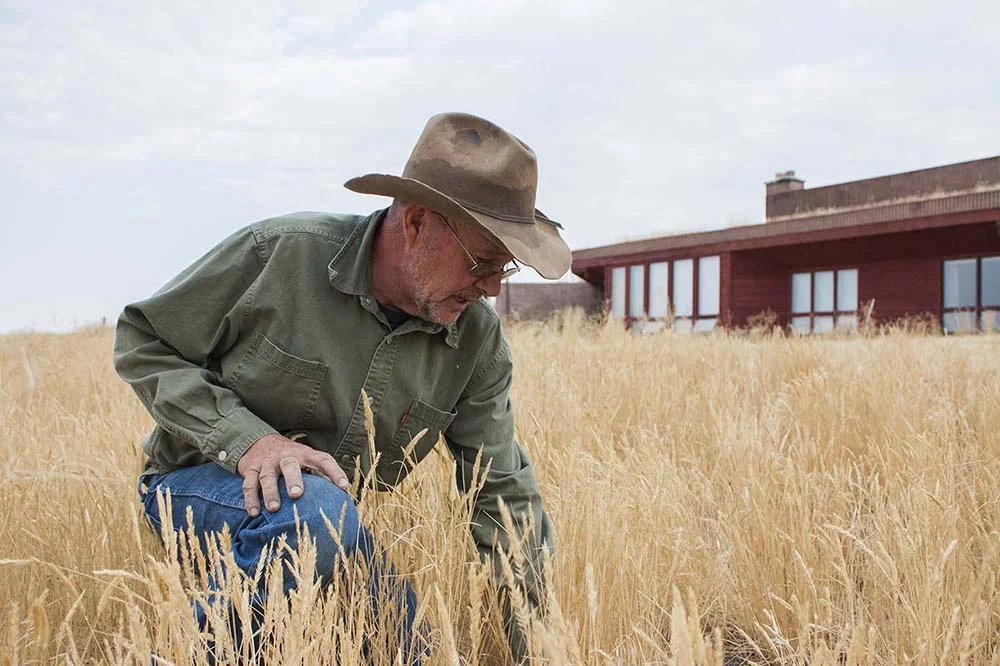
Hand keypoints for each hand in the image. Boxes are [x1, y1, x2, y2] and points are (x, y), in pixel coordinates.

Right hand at [236, 433, 350, 515]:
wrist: (257, 442)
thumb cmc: (291, 458)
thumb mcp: (306, 460)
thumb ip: (320, 474)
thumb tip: (341, 494)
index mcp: (304, 454)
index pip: (323, 460)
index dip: (334, 472)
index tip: (344, 486)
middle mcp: (285, 457)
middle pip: (290, 466)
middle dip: (293, 480)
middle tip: (297, 494)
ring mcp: (266, 463)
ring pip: (267, 477)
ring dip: (270, 493)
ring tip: (274, 508)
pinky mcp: (250, 469)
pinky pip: (249, 485)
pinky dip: (251, 499)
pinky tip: (254, 513)